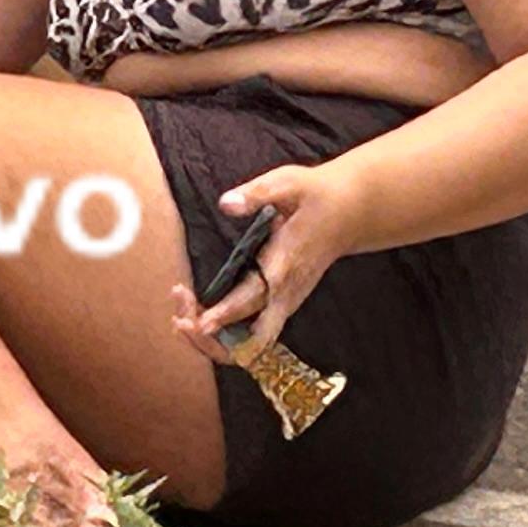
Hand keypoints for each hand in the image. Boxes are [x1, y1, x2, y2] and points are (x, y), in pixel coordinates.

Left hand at [164, 164, 357, 359]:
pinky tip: (198, 318)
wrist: (348, 212)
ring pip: (251, 344)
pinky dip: (224, 333)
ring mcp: (286, 303)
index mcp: (286, 263)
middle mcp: (286, 292)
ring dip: (215, 339)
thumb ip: (257, 193)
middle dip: (213, 334)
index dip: (227, 313)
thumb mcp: (288, 182)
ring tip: (181, 319)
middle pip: (250, 335)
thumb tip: (226, 203)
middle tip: (179, 318)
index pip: (255, 296)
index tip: (200, 322)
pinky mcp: (282, 305)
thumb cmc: (314, 195)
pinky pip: (252, 335)